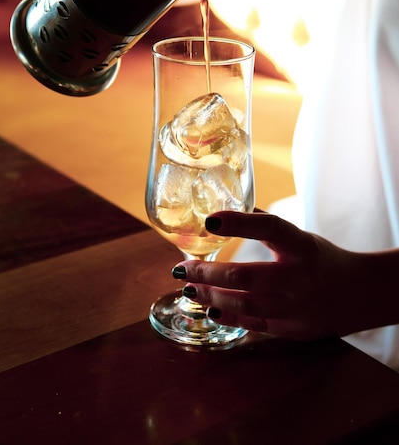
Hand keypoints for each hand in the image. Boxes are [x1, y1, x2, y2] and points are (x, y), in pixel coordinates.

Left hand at [172, 210, 380, 340]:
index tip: (209, 220)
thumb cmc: (322, 259)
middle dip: (207, 273)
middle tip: (183, 267)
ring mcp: (298, 307)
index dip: (239, 223)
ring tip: (190, 287)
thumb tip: (226, 212)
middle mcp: (300, 277)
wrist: (359, 294)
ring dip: (211, 296)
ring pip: (245, 305)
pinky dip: (228, 317)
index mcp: (303, 246)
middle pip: (246, 276)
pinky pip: (254, 325)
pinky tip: (210, 307)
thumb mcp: (301, 237)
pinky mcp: (294, 330)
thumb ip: (267, 227)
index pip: (270, 228)